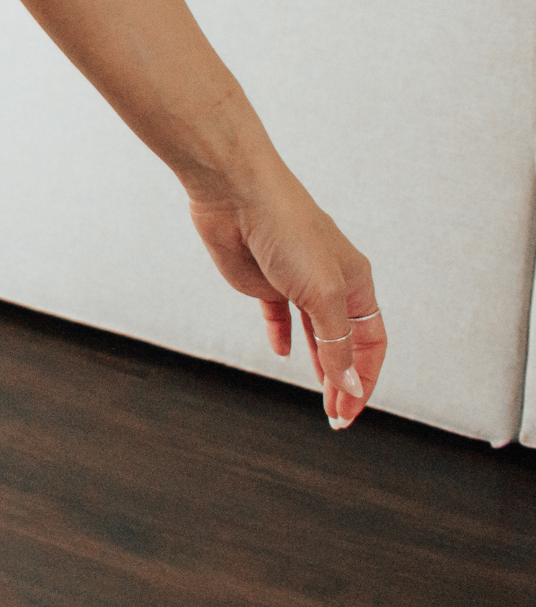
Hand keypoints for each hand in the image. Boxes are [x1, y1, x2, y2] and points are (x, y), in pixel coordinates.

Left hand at [185, 149, 386, 428]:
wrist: (234, 190)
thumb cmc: (286, 228)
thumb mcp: (322, 292)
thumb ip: (336, 342)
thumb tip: (348, 385)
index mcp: (356, 282)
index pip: (372, 342)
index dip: (365, 379)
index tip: (351, 410)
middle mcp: (329, 282)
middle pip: (345, 342)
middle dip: (344, 380)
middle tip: (336, 416)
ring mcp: (294, 281)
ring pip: (315, 332)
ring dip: (320, 365)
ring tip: (321, 397)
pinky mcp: (261, 279)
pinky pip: (277, 314)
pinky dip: (282, 334)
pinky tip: (281, 352)